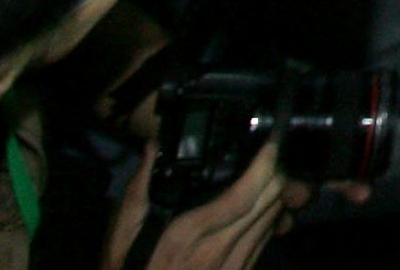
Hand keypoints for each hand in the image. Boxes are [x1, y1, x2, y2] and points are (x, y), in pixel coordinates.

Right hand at [101, 140, 301, 269]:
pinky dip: (268, 219)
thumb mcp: (124, 230)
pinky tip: (256, 209)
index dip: (266, 163)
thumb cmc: (129, 268)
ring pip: (274, 219)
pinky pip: (267, 240)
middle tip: (269, 155)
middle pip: (271, 201)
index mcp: (192, 233)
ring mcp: (235, 267)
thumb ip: (143, 185)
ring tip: (265, 177)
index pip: (246, 193)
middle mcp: (221, 250)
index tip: (270, 142)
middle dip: (276, 172)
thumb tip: (158, 146)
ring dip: (275, 195)